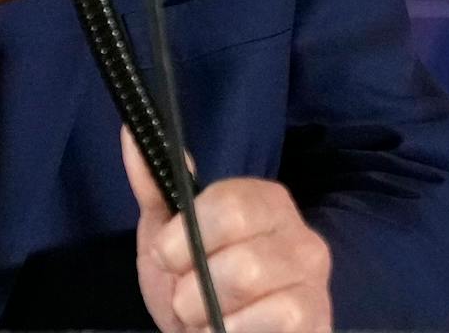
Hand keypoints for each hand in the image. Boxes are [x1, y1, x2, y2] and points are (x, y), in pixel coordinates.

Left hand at [123, 128, 332, 332]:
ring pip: (253, 290)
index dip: (186, 238)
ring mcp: (314, 283)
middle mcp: (301, 236)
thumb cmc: (195, 286)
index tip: (167, 258)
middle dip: (195, 288)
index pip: (229, 206)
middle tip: (189, 300)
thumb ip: (154, 189)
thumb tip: (131, 136)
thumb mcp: (168, 238)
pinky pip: (274, 324)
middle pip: (242, 259)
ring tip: (209, 321)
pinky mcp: (317, 322)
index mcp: (265, 202)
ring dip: (211, 317)